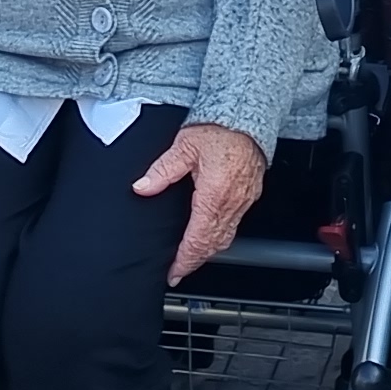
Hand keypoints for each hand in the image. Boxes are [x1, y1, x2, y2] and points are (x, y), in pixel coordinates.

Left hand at [134, 121, 268, 282]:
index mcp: (213, 195)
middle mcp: (231, 202)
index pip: (197, 239)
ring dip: (208, 251)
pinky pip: (235, 224)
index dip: (185, 260)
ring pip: (225, 237)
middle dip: (194, 261)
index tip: (174, 272)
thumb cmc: (220, 129)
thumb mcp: (184, 146)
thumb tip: (141, 187)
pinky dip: (220, 237)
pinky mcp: (249, 194)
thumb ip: (162, 170)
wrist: (248, 116)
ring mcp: (243, 200)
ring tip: (192, 258)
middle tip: (179, 271)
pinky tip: (211, 236)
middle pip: (212, 244)